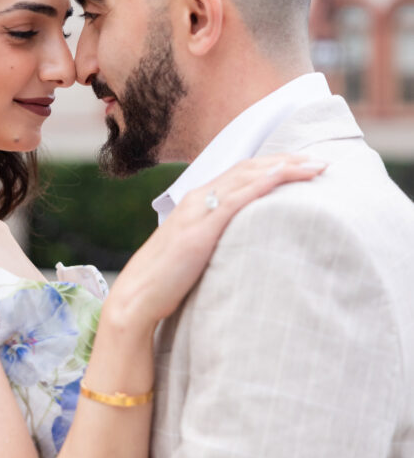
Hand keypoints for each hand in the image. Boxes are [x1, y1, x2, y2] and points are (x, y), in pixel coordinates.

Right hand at [106, 154, 326, 327]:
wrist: (137, 298)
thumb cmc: (166, 282)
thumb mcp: (196, 253)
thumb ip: (217, 242)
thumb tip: (242, 247)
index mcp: (197, 202)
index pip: (241, 174)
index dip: (273, 165)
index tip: (304, 165)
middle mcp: (198, 198)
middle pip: (249, 168)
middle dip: (287, 160)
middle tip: (320, 160)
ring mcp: (199, 210)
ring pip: (248, 177)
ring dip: (284, 167)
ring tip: (316, 165)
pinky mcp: (202, 228)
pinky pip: (238, 197)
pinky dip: (263, 182)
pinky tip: (285, 175)